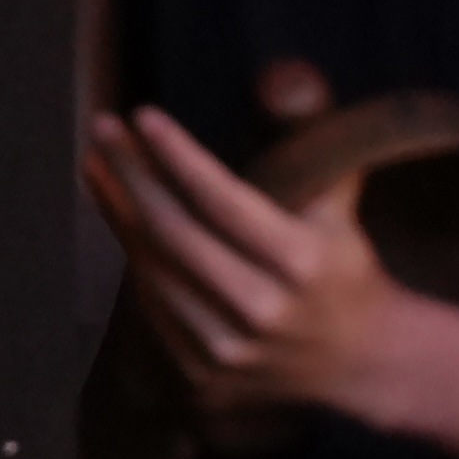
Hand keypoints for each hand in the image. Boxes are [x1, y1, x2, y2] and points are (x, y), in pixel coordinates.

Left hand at [81, 104, 407, 437]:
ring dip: (118, 216)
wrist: (361, 360)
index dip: (176, 155)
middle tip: (102, 131)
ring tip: (98, 169)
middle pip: (173, 232)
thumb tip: (279, 80)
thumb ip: (310, 146)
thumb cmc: (346, 267)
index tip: (143, 116)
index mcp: (301, 260)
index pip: (221, 199)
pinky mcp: (203, 377)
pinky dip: (135, 263)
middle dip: (129, 175)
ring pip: (152, 272)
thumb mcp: (343, 204)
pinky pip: (152, 310)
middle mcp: (261, 307)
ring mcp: (227, 349)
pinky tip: (123, 226)